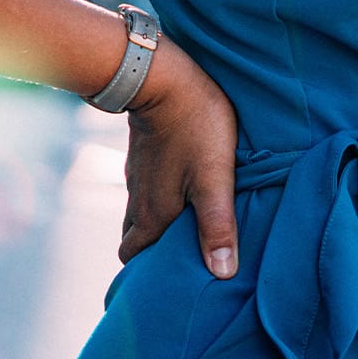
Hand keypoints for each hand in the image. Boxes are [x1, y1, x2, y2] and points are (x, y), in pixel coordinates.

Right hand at [118, 37, 239, 278]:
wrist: (163, 76)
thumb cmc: (195, 128)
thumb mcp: (214, 179)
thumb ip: (218, 227)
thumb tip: (223, 275)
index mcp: (153, 216)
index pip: (135, 260)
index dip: (146, 275)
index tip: (166, 282)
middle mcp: (139, 201)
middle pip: (134, 241)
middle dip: (149, 255)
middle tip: (178, 259)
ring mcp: (137, 177)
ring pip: (139, 214)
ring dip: (154, 226)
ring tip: (185, 228)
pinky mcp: (142, 155)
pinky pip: (144, 190)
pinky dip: (157, 199)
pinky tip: (179, 190)